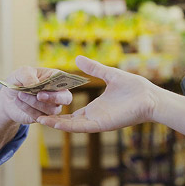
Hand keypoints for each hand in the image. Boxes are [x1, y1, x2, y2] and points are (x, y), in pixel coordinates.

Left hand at [0, 66, 72, 124]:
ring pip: (51, 109)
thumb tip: (35, 84)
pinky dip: (27, 109)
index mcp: (56, 78)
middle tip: (38, 95)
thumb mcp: (21, 73)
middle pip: (66, 98)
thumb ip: (28, 76)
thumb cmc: (19, 81)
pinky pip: (39, 116)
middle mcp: (57, 93)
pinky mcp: (43, 117)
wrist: (8, 97)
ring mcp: (52, 107)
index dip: (60, 84)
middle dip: (54, 98)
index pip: (66, 81)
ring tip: (21, 95)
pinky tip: (18, 101)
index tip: (47, 85)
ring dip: (34, 102)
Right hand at [37, 56, 158, 131]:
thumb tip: (78, 58)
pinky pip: (81, 127)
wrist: (150, 97)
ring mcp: (98, 121)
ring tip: (39, 120)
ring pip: (71, 126)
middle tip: (35, 114)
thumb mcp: (109, 74)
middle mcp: (95, 116)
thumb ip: (94, 68)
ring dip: (55, 124)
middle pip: (69, 121)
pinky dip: (67, 126)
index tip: (44, 107)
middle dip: (53, 119)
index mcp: (96, 107)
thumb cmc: (134, 88)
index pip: (73, 113)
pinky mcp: (102, 124)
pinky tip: (54, 123)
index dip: (58, 111)